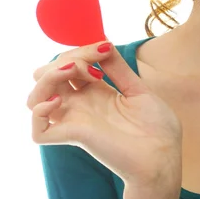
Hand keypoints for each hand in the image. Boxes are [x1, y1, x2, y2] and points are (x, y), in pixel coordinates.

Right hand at [27, 41, 182, 189]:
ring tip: (75, 73)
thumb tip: (104, 42)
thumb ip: (117, 68)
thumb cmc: (156, 127)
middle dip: (65, 58)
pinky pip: (38, 130)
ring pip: (35, 98)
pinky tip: (60, 100)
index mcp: (95, 92)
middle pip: (48, 75)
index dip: (80, 50)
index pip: (70, 63)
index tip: (105, 47)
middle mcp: (80, 105)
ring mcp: (75, 120)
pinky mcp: (74, 137)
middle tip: (92, 64)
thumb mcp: (137, 88)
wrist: (164, 156)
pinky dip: (40, 110)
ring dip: (50, 76)